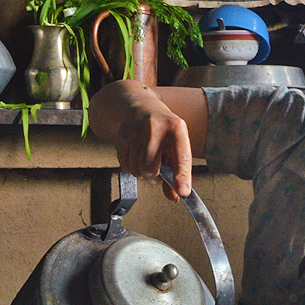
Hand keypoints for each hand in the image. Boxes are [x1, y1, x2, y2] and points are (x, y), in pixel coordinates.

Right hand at [89, 81, 196, 198]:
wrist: (141, 108)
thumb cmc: (164, 132)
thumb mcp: (177, 146)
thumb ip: (178, 172)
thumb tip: (175, 196)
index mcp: (176, 128)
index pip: (180, 156)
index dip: (181, 176)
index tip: (182, 192)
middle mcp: (155, 127)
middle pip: (150, 168)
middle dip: (154, 177)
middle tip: (158, 171)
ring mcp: (135, 130)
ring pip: (136, 170)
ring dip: (143, 173)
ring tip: (148, 159)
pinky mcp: (121, 136)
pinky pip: (125, 166)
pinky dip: (132, 168)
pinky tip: (137, 156)